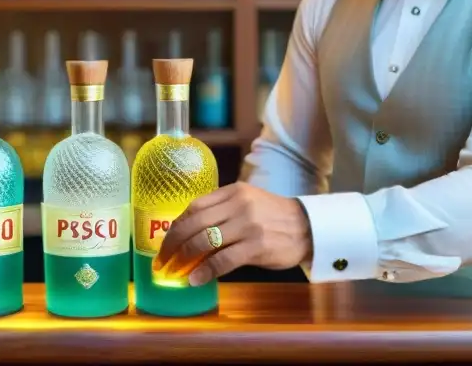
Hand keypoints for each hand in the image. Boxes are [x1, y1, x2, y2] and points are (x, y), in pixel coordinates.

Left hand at [153, 182, 312, 286]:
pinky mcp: (256, 246)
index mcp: (233, 192)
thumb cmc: (274, 218)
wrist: (308, 227)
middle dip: (173, 245)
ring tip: (174, 272)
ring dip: (184, 259)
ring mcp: (248, 225)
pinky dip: (205, 271)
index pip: (194, 207)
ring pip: (204, 241)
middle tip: (162, 262)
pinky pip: (223, 260)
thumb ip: (222, 213)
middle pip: (194, 224)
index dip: (175, 227)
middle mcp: (238, 205)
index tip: (165, 243)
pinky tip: (195, 279)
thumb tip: (190, 237)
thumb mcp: (248, 204)